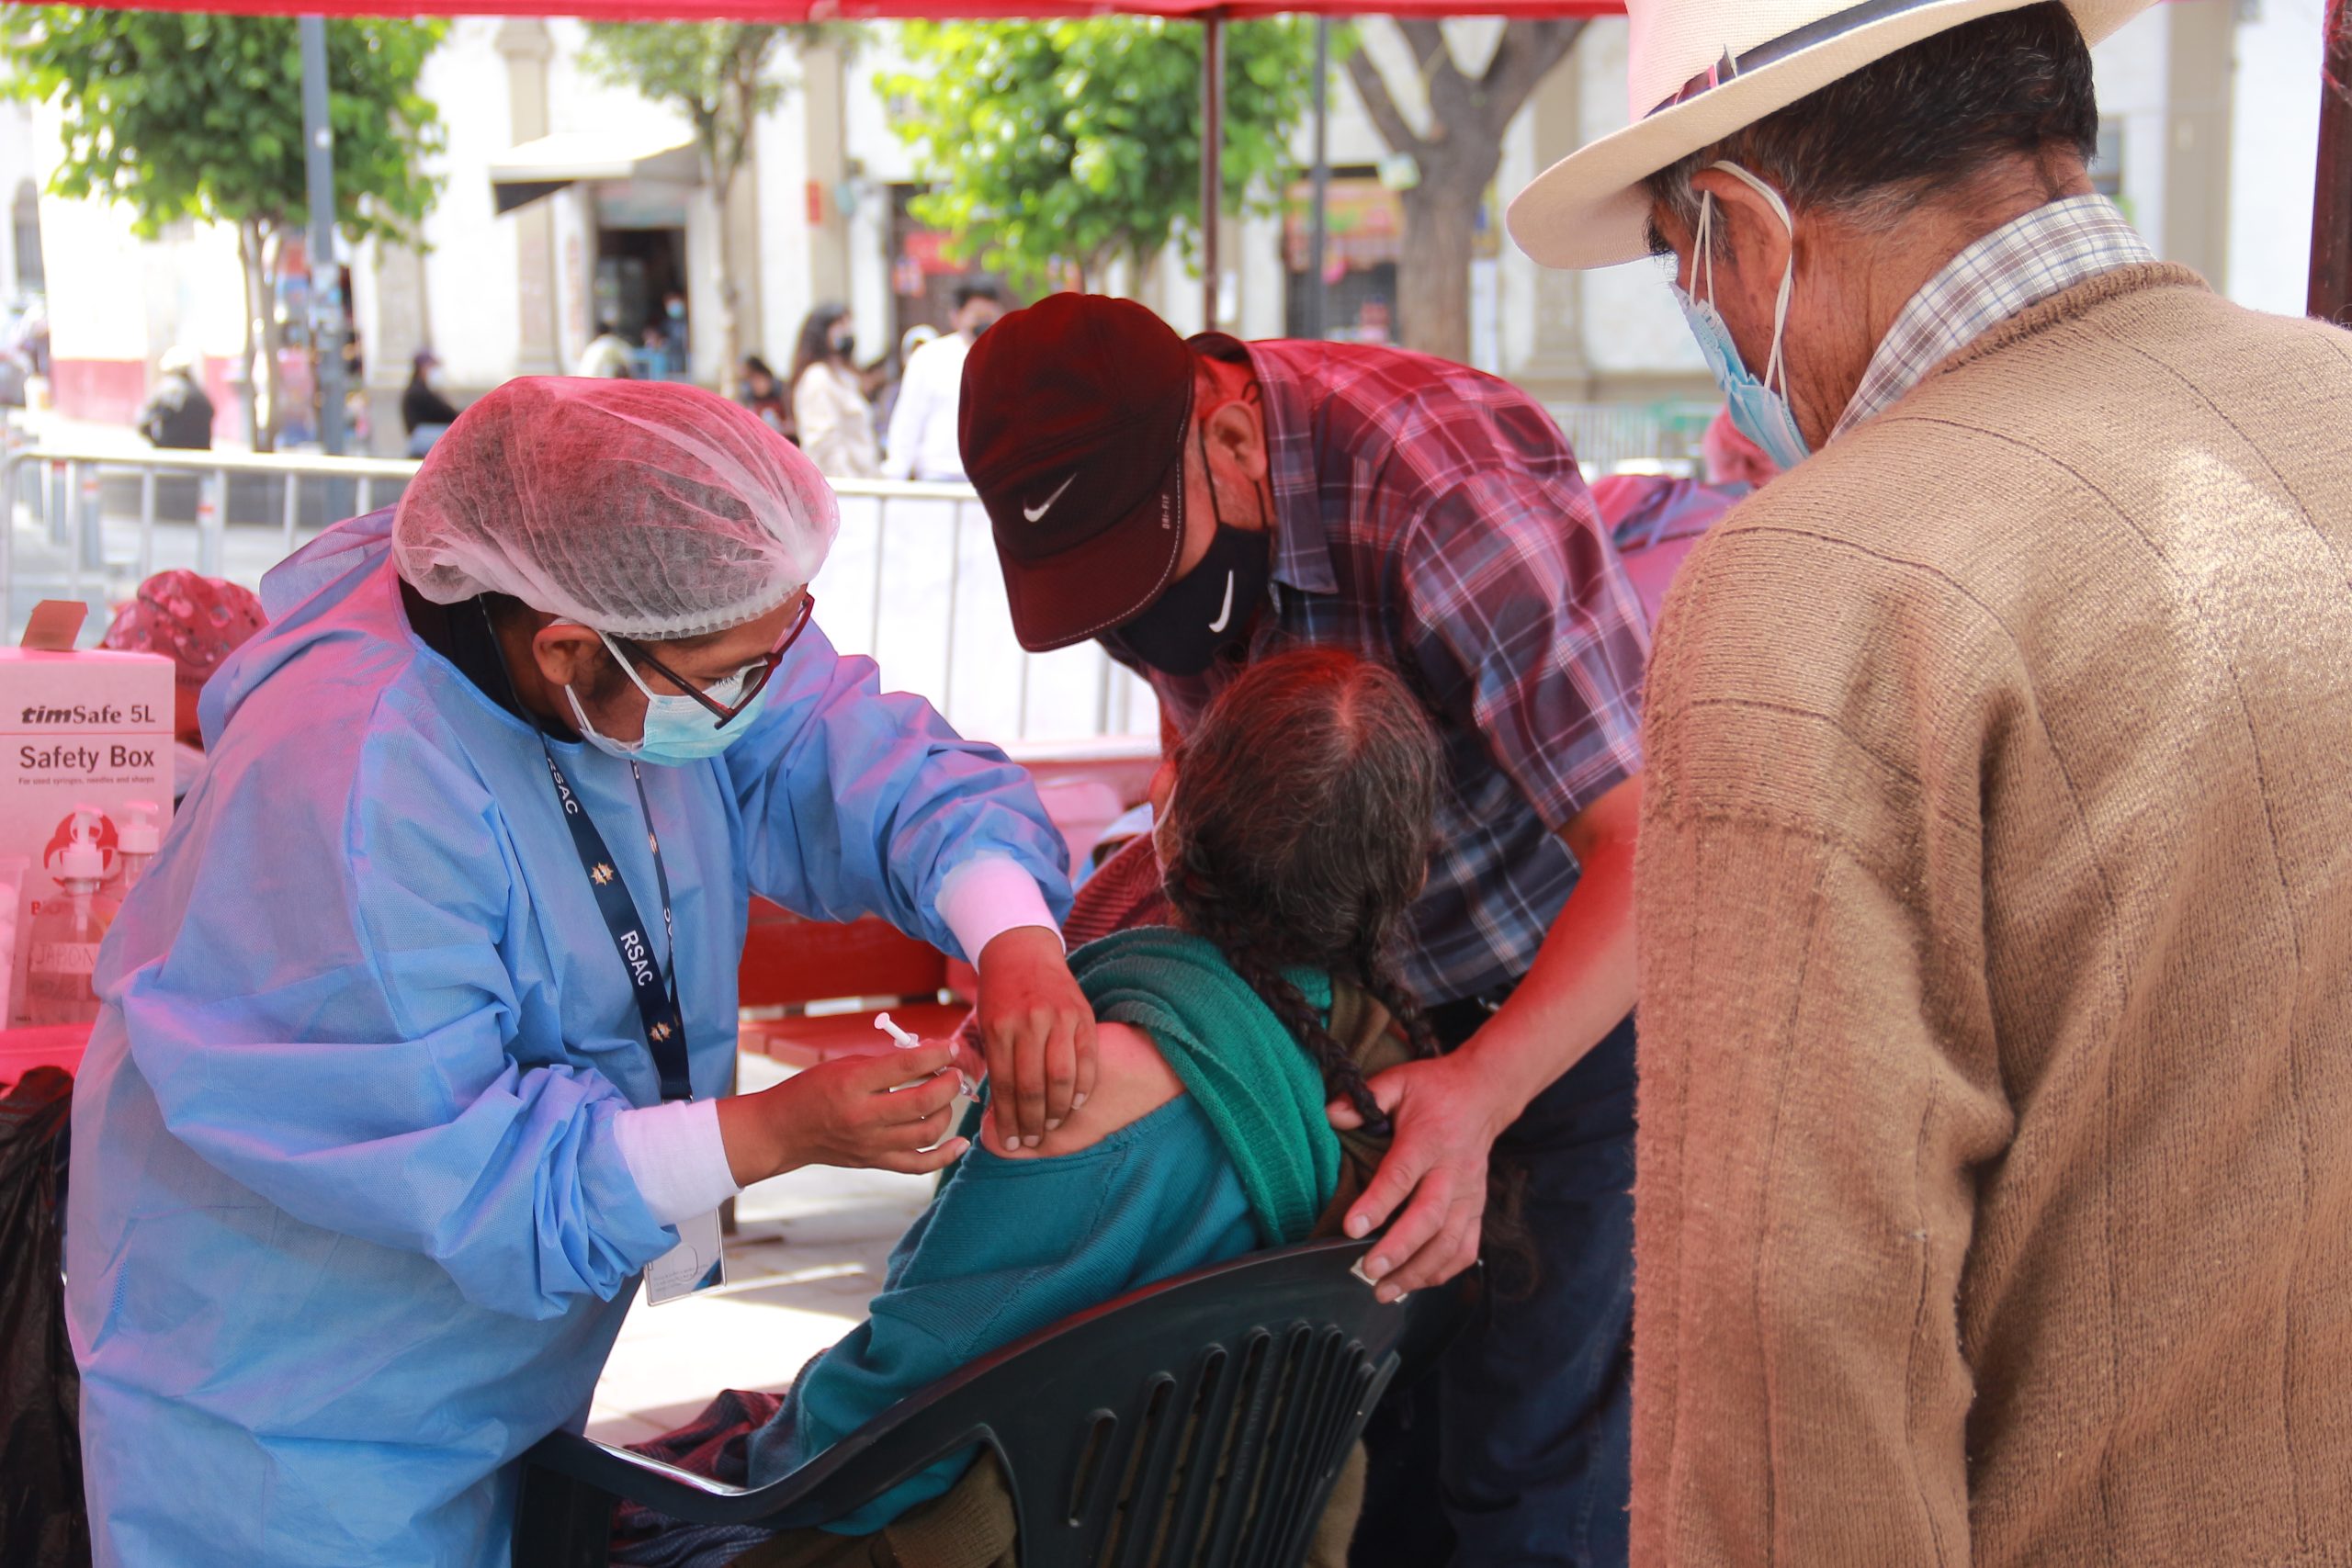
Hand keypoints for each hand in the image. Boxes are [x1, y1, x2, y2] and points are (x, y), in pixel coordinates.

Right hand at [716, 1044, 966, 1184]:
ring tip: (945, 1097)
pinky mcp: (875, 1162)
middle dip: (949, 1083)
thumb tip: (931, 1054)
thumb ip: (887, 1062)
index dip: (935, 1054)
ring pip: (928, 1132)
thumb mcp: (845, 1065)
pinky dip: (946, 1156)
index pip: (906, 1066)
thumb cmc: (814, 1089)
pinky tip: (961, 1143)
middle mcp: (863, 1116)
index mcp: (853, 1083)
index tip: (949, 1047)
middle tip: (954, 1072)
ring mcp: (870, 1144)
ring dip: (947, 1111)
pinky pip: (919, 1165)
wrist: (783, 1131)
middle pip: (923, 1102)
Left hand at [975, 925, 1096, 1148]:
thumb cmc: (999, 995)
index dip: (1008, 1120)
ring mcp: (1059, 1018)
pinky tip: (1076, 1104)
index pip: (1005, 1086)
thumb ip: (991, 1063)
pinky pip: (1087, 1059)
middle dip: (1032, 1122)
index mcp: (999, 1028)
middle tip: (1032, 1140)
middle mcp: (1029, 1023)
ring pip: (1062, 1078)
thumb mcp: (984, 1024)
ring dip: (1059, 1110)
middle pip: (1033, 1088)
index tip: (1010, 1143)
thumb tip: (996, 1113)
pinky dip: (1083, 1087)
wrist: (1022, 950)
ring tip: (1053, 1125)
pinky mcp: (1082, 1014)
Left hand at [1328, 1052, 1515, 1302]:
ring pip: (1449, 1242)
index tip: (1352, 1227)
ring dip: (1418, 1271)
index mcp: (1428, 1140)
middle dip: (1399, 1249)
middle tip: (1369, 1271)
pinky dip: (1444, 1271)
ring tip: (1385, 1290)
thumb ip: (1366, 1098)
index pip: (1401, 1176)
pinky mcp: (1477, 1208)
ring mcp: (1469, 1194)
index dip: (1377, 1204)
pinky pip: (1466, 1248)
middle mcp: (1452, 1172)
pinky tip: (1417, 1284)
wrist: (1485, 1094)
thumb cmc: (1436, 1090)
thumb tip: (1331, 1116)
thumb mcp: (1399, 1080)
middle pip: (1429, 1218)